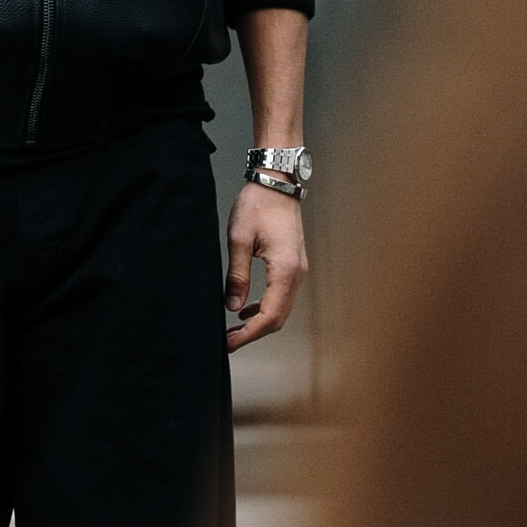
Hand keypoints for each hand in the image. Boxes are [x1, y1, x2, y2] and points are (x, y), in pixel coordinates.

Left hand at [225, 181, 306, 352]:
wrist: (276, 184)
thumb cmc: (258, 205)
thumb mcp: (239, 240)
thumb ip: (237, 276)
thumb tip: (233, 307)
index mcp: (285, 269)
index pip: (269, 316)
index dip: (248, 334)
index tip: (229, 343)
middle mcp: (296, 273)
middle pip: (278, 318)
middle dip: (253, 334)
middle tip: (228, 341)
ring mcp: (297, 270)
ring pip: (281, 309)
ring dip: (259, 323)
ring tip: (234, 329)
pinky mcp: (293, 265)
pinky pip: (282, 296)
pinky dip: (265, 308)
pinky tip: (246, 309)